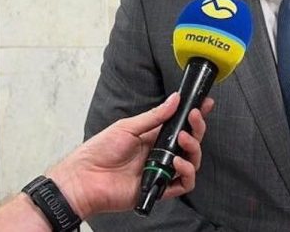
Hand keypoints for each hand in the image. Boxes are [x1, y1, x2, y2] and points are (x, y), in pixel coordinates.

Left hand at [47, 93, 213, 218]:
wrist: (84, 178)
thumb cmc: (99, 151)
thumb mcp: (128, 126)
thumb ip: (154, 116)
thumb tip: (175, 100)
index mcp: (153, 137)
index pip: (179, 125)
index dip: (194, 116)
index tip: (205, 104)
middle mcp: (160, 154)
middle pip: (190, 142)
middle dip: (197, 128)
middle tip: (193, 118)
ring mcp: (161, 171)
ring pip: (192, 162)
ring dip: (193, 149)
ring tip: (183, 140)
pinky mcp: (159, 189)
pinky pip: (184, 183)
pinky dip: (186, 172)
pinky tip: (177, 163)